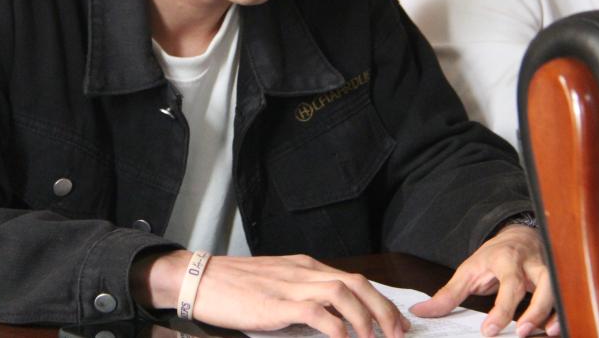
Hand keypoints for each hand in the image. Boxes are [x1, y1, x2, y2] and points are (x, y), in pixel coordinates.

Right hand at [131, 251, 410, 337]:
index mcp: (304, 267)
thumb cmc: (234, 287)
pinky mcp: (277, 303)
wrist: (201, 279)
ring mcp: (291, 285)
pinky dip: (336, 326)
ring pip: (344, 293)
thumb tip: (328, 319)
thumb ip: (301, 296)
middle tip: (398, 334)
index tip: (395, 322)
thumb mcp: (275, 286)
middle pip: (357, 283)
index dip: (380, 301)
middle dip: (384, 310)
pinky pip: (316, 311)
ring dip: (366, 319)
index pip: (353, 278)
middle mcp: (303, 271)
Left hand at [410, 225, 557, 336]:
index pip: (508, 284)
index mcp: (506, 259)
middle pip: (541, 284)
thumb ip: (448, 294)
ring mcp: (548, 269)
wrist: (518, 236)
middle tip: (523, 332)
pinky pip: (566, 297)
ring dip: (553, 313)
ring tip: (544, 333)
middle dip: (535, 309)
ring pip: (559, 290)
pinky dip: (561, 314)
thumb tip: (421, 311)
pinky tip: (553, 328)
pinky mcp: (558, 279)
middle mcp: (531, 263)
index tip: (489, 330)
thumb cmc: (492, 257)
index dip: (501, 309)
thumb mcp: (468, 271)